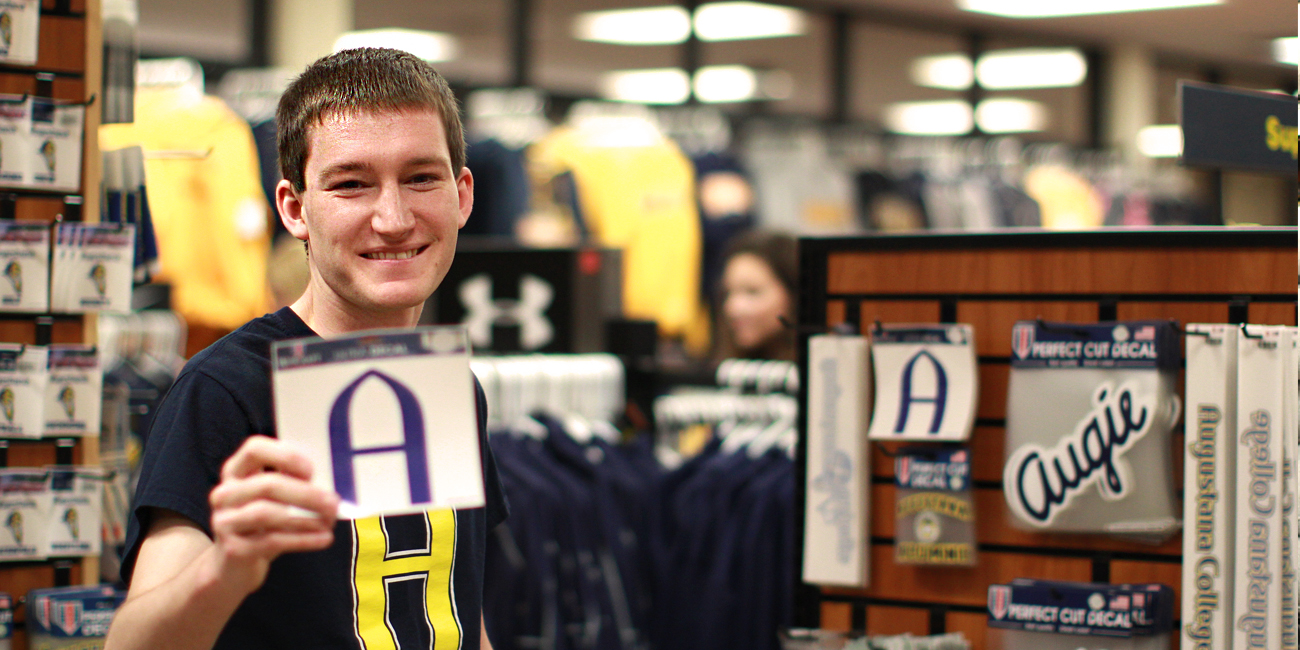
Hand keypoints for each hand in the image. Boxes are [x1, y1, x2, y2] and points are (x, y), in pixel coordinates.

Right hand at [208, 435, 339, 595]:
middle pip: (268, 485)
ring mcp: (225, 522)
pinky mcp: (233, 549)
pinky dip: (303, 539)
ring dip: (306, 518)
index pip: (254, 449)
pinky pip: (272, 540)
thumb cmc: (261, 526)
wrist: (233, 567)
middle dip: (306, 493)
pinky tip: (323, 538)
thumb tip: (327, 487)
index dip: (285, 456)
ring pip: (267, 513)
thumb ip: (292, 485)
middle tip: (333, 503)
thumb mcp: (274, 500)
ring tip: (329, 522)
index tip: (311, 471)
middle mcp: (225, 494)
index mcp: (236, 472)